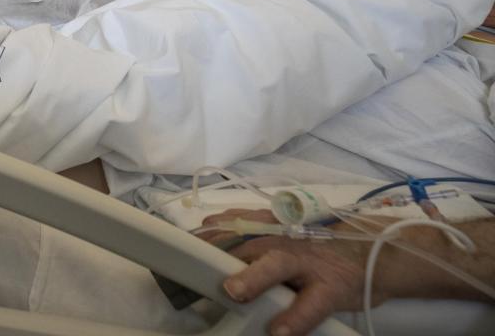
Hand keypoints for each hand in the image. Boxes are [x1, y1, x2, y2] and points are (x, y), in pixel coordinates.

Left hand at [196, 209, 373, 335]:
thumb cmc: (315, 246)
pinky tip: (278, 331)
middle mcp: (283, 240)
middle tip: (192, 270)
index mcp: (269, 227)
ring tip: (234, 291)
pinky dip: (294, 318)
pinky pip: (311, 304)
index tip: (178, 247)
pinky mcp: (330, 288)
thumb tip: (208, 224)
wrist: (371, 253)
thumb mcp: (281, 232)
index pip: (229, 227)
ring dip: (253, 277)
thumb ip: (247, 227)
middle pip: (246, 244)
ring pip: (276, 265)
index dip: (203, 237)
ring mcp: (306, 263)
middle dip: (219, 256)